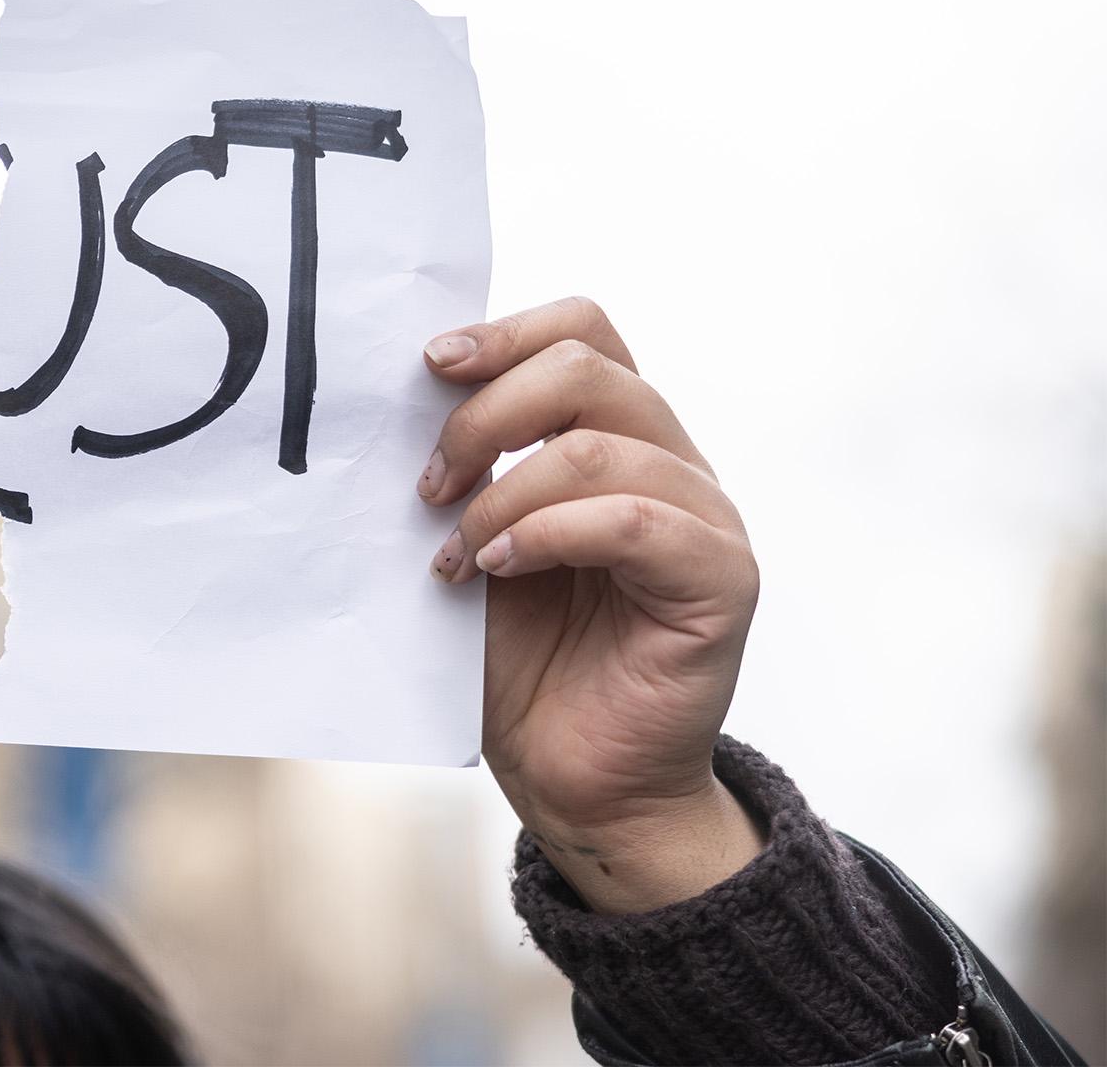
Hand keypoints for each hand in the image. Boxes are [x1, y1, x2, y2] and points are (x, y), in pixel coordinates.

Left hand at [419, 297, 762, 913]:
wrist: (575, 782)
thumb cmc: (521, 663)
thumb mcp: (472, 543)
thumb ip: (461, 473)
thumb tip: (393, 400)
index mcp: (616, 438)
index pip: (582, 331)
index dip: (506, 332)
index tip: (429, 364)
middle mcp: (671, 463)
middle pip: (588, 369)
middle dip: (486, 415)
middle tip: (427, 486)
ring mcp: (705, 518)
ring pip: (604, 447)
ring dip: (505, 495)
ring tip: (455, 556)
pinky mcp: (720, 581)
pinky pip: (641, 521)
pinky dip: (552, 533)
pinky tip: (498, 569)